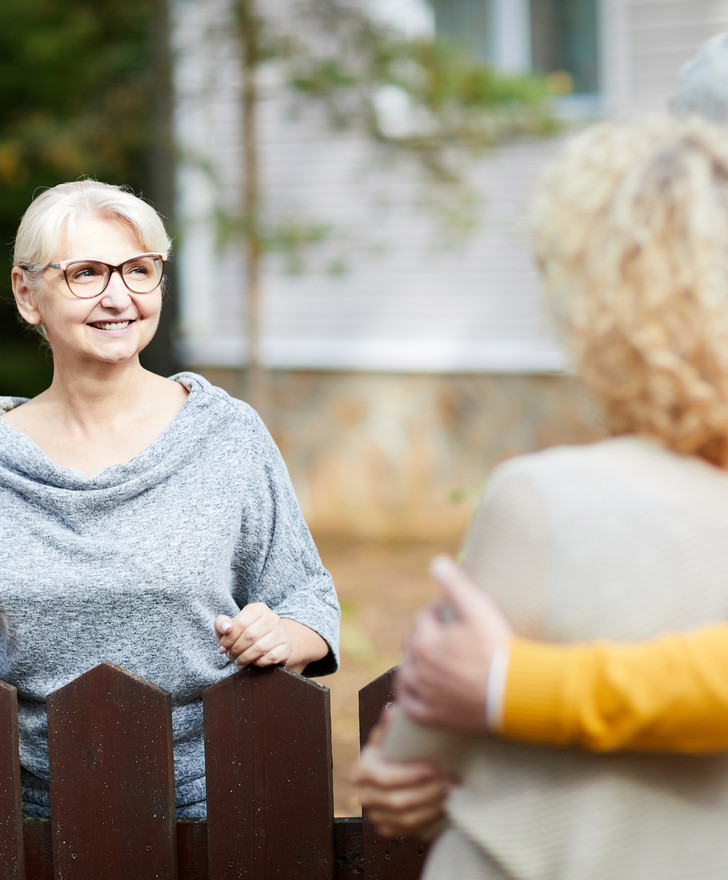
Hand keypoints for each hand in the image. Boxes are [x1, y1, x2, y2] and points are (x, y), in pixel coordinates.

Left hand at [215, 602, 292, 667]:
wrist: (269, 644)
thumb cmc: (245, 634)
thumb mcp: (230, 627)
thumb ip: (221, 624)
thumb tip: (225, 628)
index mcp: (258, 609)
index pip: (240, 623)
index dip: (228, 638)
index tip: (223, 647)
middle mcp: (272, 617)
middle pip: (250, 636)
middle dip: (236, 649)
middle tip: (231, 655)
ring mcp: (281, 632)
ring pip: (260, 648)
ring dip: (245, 658)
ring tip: (239, 660)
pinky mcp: (286, 647)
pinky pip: (271, 657)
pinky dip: (259, 662)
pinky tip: (254, 661)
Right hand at [351, 709, 453, 837]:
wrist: (392, 773)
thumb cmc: (392, 749)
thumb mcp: (389, 735)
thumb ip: (389, 725)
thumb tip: (391, 711)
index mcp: (361, 771)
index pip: (384, 779)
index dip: (409, 776)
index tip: (433, 767)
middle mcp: (363, 796)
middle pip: (397, 801)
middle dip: (427, 792)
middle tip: (450, 781)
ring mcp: (375, 816)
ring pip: (406, 819)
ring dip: (432, 807)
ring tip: (452, 792)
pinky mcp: (388, 829)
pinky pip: (410, 830)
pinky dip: (430, 820)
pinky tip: (445, 807)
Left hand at [396, 554, 512, 731]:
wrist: (517, 693)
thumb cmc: (498, 648)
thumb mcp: (478, 608)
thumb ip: (455, 583)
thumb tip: (436, 562)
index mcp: (424, 643)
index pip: (425, 618)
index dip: (441, 611)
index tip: (456, 613)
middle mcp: (418, 670)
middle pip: (415, 645)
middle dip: (427, 635)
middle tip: (448, 634)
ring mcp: (425, 695)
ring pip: (407, 674)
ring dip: (415, 663)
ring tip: (432, 658)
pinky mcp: (433, 717)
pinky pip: (410, 706)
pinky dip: (409, 696)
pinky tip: (416, 690)